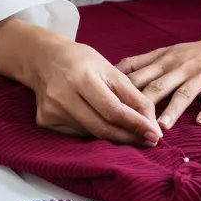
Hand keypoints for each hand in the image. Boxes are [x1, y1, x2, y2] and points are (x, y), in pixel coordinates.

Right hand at [0, 19, 160, 144]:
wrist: (44, 60)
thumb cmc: (82, 62)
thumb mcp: (110, 70)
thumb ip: (133, 96)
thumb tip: (153, 123)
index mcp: (81, 78)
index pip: (113, 110)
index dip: (136, 124)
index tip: (155, 134)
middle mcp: (62, 95)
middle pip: (101, 127)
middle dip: (128, 136)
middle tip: (149, 140)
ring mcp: (51, 110)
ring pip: (91, 133)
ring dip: (114, 136)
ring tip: (131, 133)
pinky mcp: (45, 121)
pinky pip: (77, 134)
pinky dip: (94, 132)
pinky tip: (101, 124)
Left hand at [117, 26, 200, 129]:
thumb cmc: (197, 54)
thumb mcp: (168, 53)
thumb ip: (142, 64)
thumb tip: (112, 74)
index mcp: (163, 60)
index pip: (137, 73)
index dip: (120, 89)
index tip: (106, 104)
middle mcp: (179, 67)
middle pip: (157, 86)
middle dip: (142, 105)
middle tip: (129, 124)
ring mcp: (200, 76)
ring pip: (183, 94)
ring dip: (172, 110)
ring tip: (161, 127)